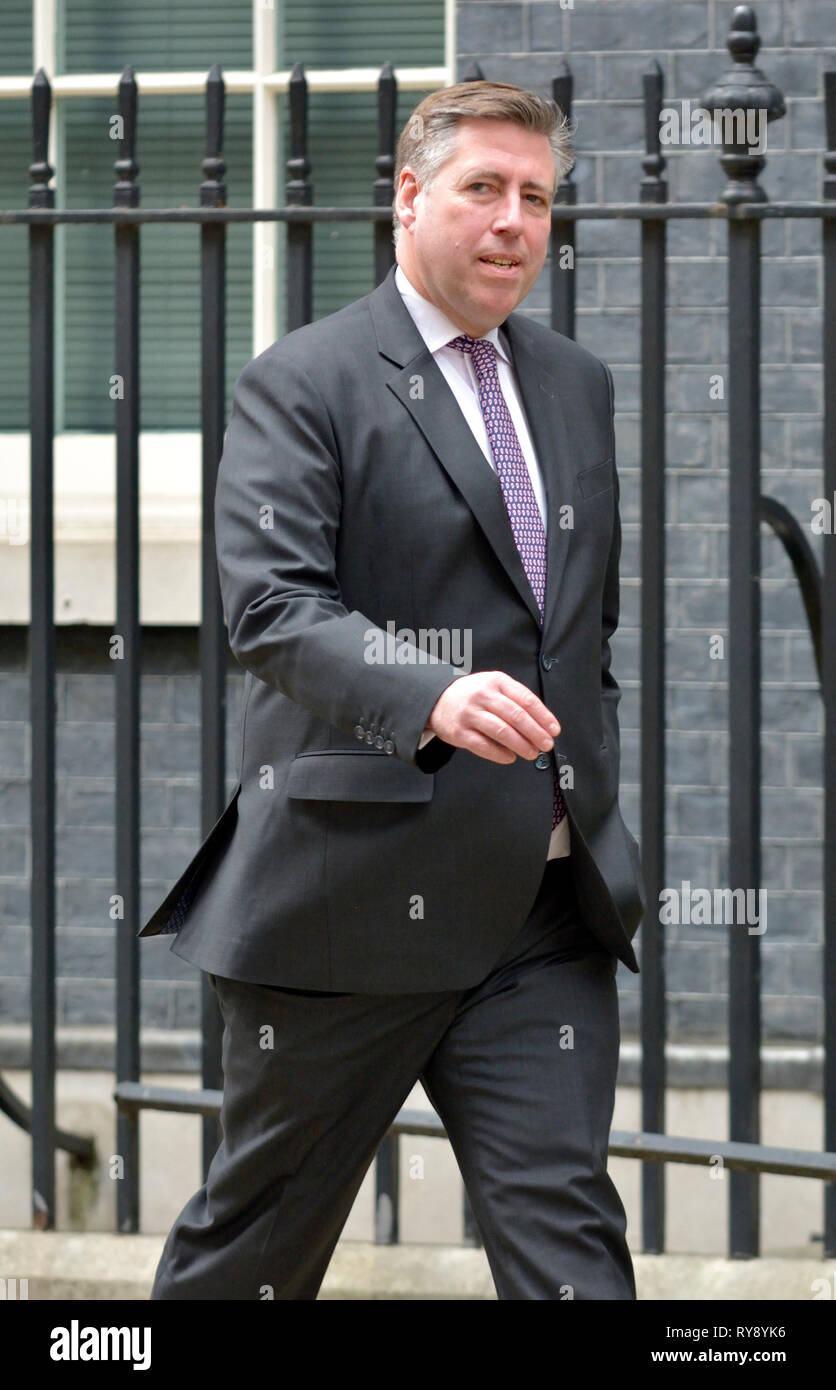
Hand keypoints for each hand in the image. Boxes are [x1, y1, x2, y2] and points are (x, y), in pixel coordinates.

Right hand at [426, 671, 559, 765]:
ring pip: (501, 731)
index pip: (526, 699)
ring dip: (521, 745)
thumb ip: (516, 699)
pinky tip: (510, 757)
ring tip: (532, 753)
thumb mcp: (494, 686)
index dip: (543, 717)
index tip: (554, 730)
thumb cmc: (473, 695)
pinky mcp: (459, 732)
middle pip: (516, 716)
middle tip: (546, 745)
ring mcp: (470, 714)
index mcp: (496, 682)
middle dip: (535, 733)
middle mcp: (483, 695)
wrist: (437, 699)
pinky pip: (483, 746)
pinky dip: (499, 754)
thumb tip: (542, 723)